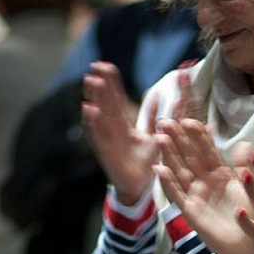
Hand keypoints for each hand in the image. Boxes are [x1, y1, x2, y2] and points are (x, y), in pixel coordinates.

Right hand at [82, 61, 155, 204]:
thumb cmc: (145, 164)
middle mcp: (112, 131)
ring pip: (100, 116)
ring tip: (91, 80)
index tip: (107, 65)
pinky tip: (89, 109)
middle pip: (106, 104)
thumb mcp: (153, 138)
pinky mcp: (105, 153)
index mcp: (124, 127)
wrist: (139, 189)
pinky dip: (93, 123)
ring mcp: (107, 141)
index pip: (117, 101)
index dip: (113, 84)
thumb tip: (164, 98)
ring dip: (95, 98)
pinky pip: (98, 136)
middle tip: (97, 64)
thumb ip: (154, 119)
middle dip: (102, 85)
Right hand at [155, 118, 253, 253]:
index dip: (196, 135)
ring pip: (179, 172)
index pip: (205, 150)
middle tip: (165, 121)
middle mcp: (204, 182)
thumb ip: (246, 165)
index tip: (188, 120)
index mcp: (219, 173)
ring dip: (168, 156)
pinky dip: (167, 183)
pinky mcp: (190, 212)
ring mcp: (195, 196)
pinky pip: (177, 195)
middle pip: (188, 157)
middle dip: (177, 139)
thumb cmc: (251, 215)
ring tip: (159, 138)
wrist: (249, 245)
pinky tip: (159, 169)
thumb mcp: (250, 186)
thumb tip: (246, 143)